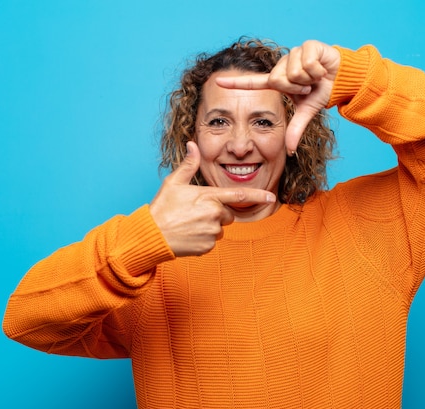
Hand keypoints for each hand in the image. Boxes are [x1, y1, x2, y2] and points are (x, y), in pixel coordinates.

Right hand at [149, 142, 275, 256]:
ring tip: (190, 223)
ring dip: (210, 226)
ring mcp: (212, 232)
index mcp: (209, 197)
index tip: (271, 197)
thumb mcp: (173, 182)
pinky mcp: (207, 247)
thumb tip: (192, 145)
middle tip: (196, 212)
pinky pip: (212, 241)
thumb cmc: (162, 208)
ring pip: (220, 228)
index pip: (240, 195)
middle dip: (217, 212)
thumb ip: (188, 165)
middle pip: (228, 214)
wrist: (152, 235)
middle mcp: (214, 214)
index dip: (258, 196)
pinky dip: (203, 238)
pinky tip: (189, 234)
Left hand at [215, 40, 340, 153]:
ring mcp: (293, 54)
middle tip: (308, 87)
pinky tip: (321, 68)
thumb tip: (290, 151)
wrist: (342, 79)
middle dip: (296, 88)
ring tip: (315, 77)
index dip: (236, 83)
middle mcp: (282, 66)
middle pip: (277, 80)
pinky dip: (317, 71)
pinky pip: (306, 63)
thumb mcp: (306, 112)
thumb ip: (295, 129)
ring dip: (308, 79)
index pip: (253, 83)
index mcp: (279, 81)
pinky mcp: (306, 46)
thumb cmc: (321, 92)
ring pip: (292, 72)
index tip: (217, 82)